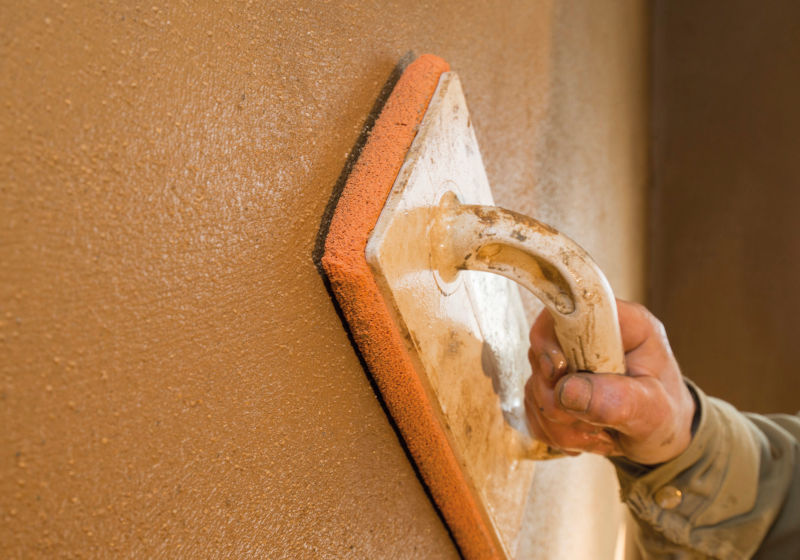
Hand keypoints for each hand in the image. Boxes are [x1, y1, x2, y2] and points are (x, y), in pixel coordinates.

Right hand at [524, 300, 695, 464]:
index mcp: (623, 325)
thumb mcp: (654, 411)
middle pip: (542, 351)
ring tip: (594, 435)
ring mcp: (569, 360)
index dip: (550, 339)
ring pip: (535, 385)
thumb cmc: (666, 416)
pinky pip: (533, 407)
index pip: (569, 308)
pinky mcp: (556, 384)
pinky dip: (552, 429)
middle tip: (587, 421)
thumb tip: (566, 391)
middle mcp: (591, 336)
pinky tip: (582, 436)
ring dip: (558, 422)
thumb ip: (616, 400)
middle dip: (556, 396)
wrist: (661, 438)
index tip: (557, 372)